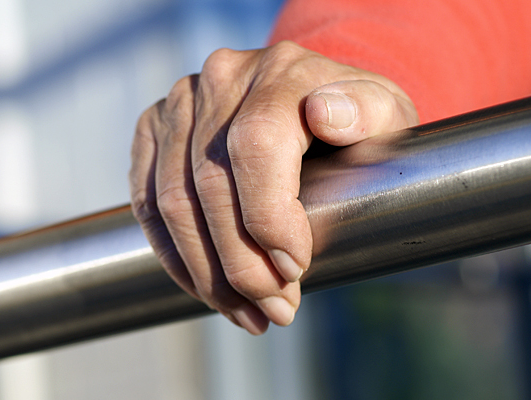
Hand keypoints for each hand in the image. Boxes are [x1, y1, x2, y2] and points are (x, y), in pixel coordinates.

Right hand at [129, 41, 417, 333]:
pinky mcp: (155, 127)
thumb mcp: (384, 113)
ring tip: (246, 312)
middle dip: (242, 265)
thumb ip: (368, 111)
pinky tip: (204, 287)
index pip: (256, 145)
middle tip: (277, 309)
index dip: (268, 217)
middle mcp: (222, 78)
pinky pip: (147, 200)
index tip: (295, 269)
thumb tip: (326, 114)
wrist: (310, 100)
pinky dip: (173, 254)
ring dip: (207, 273)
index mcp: (281, 71)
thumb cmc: (353, 120)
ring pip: (172, 202)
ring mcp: (181, 102)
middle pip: (211, 184)